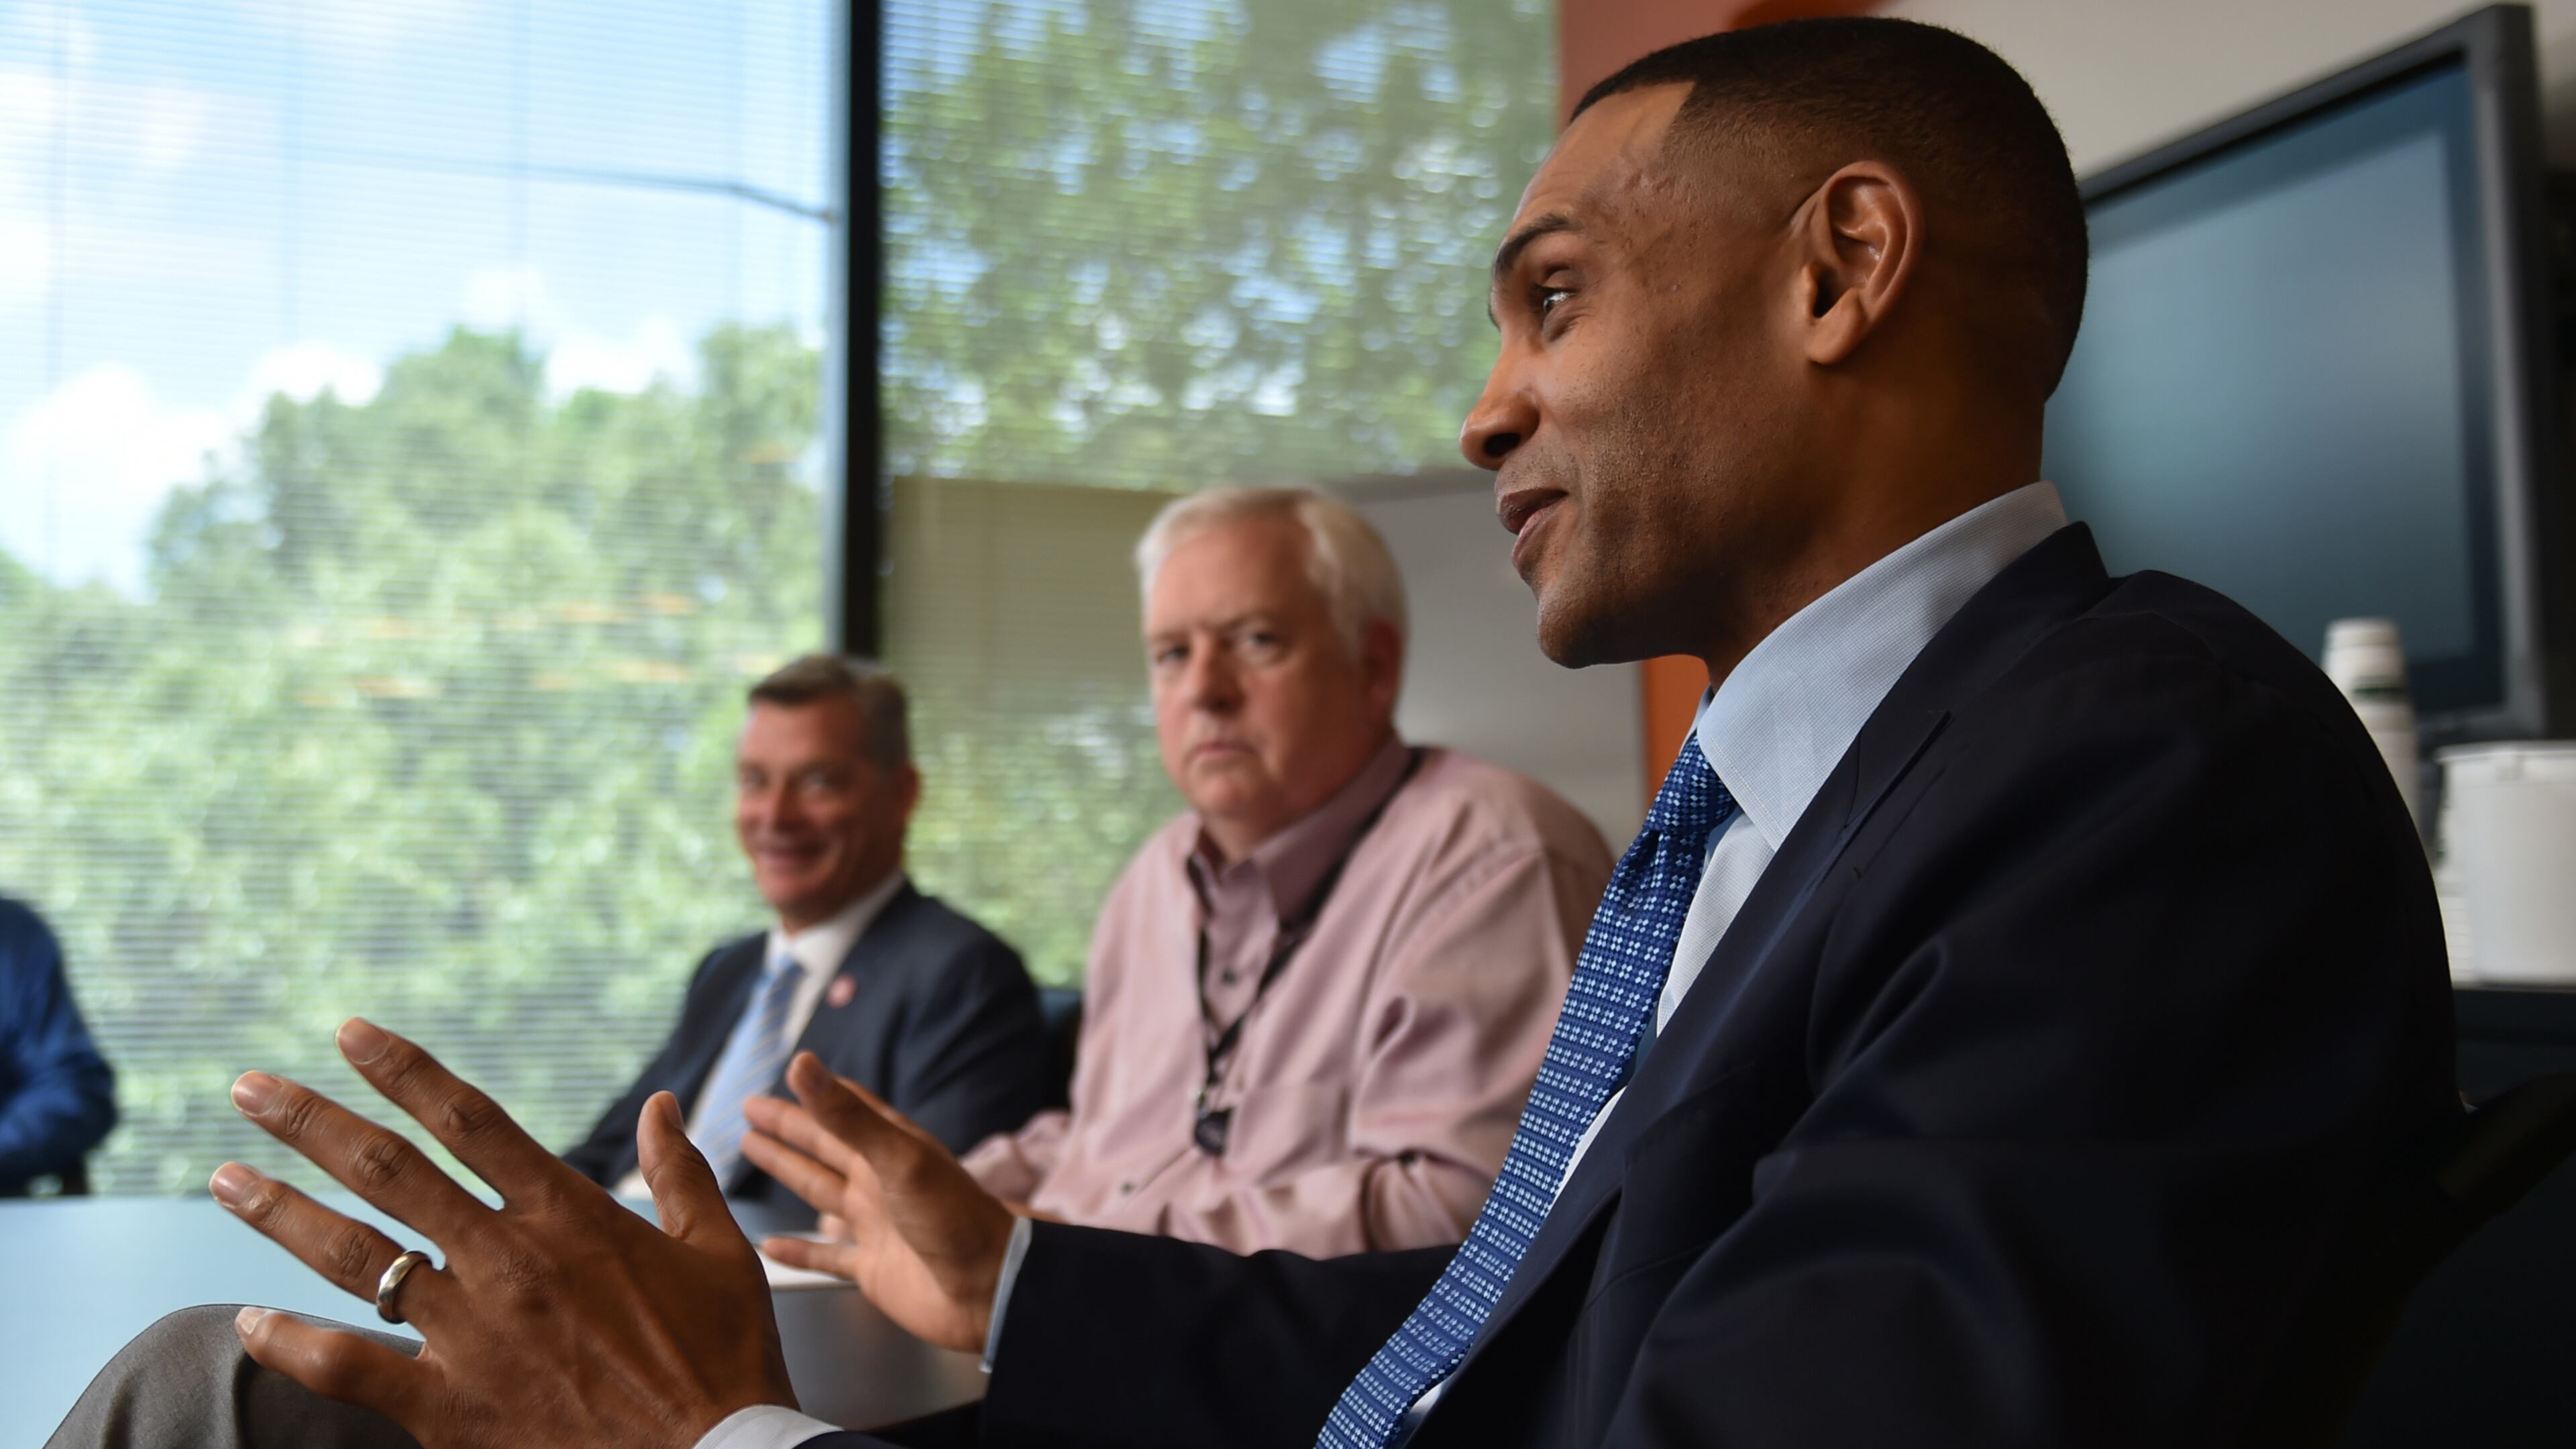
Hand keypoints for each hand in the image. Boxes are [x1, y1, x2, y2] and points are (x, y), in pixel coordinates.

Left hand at [211, 1019, 796, 1448]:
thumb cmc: (725, 1360)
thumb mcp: (720, 1253)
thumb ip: (681, 1173)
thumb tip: (663, 1105)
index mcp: (572, 1217)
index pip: (471, 1121)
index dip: (405, 1071)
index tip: (352, 1034)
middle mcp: (511, 1263)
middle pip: (391, 1172)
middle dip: (312, 1122)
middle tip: (250, 1088)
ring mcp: (475, 1335)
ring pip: (357, 1259)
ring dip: (283, 1212)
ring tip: (227, 1178)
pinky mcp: (452, 1409)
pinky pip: (352, 1368)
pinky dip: (294, 1345)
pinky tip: (251, 1321)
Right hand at [741, 1053, 1016, 1353]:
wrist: (988, 1289)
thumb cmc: (953, 1217)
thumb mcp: (898, 1159)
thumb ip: (847, 1116)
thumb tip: (802, 1063)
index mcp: (891, 1150)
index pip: (845, 1110)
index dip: (813, 1093)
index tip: (785, 1074)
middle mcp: (881, 1183)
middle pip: (824, 1147)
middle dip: (788, 1128)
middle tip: (749, 1110)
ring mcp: (876, 1225)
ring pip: (819, 1192)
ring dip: (788, 1172)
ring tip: (753, 1151)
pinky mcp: (872, 1268)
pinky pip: (825, 1256)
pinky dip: (798, 1249)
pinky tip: (769, 1244)